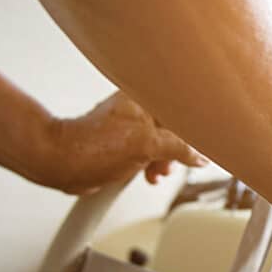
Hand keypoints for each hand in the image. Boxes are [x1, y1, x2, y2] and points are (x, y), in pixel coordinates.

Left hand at [30, 91, 206, 194]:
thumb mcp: (148, 145)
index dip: (194, 126)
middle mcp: (137, 108)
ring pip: (161, 142)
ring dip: (164, 161)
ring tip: (157, 173)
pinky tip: (149, 175)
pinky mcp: (122, 143)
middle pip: (174, 126)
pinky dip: (151, 165)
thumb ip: (179, 148)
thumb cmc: (95, 146)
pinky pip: (147, 152)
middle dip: (178, 149)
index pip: (181, 107)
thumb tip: (200, 156)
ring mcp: (129, 126)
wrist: (63, 163)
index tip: (208, 140)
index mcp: (144, 96)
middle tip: (174, 163)